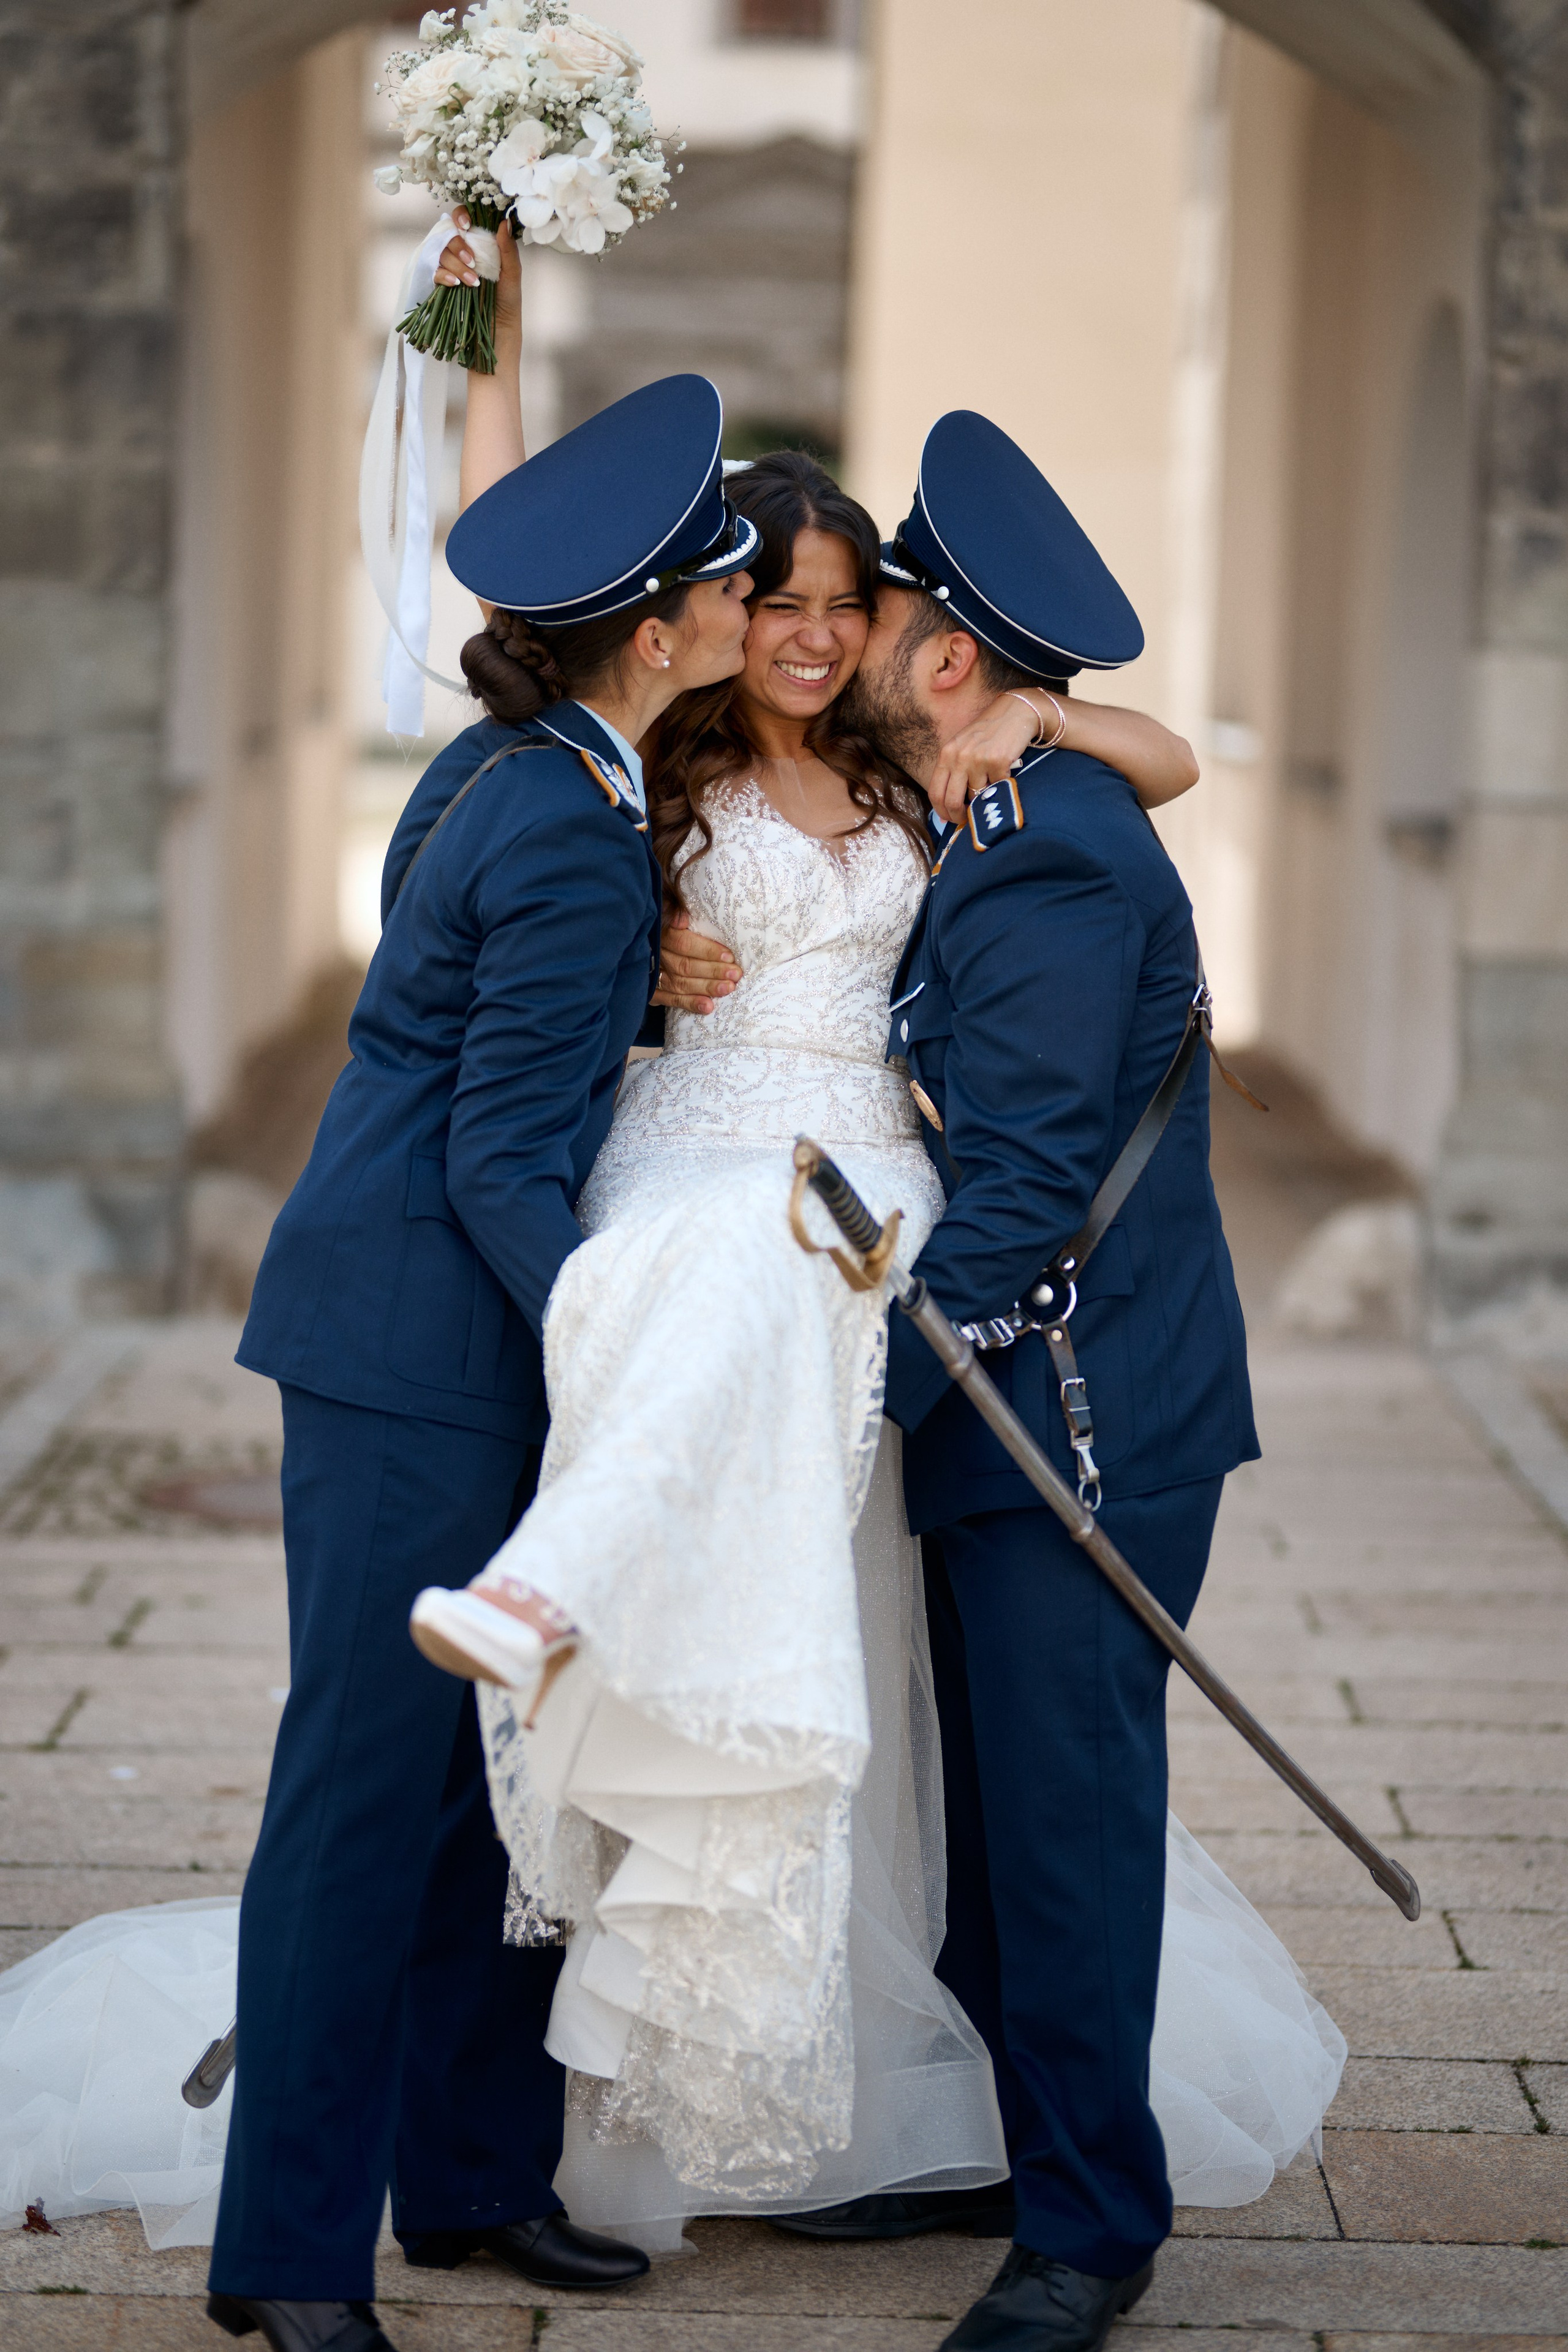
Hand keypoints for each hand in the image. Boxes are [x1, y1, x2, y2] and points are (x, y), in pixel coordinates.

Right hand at [435, 208, 521, 346]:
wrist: (499, 327)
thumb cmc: (508, 299)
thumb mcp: (512, 273)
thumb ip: (508, 248)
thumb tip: (504, 222)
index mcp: (479, 242)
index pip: (464, 219)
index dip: (461, 216)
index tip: (466, 226)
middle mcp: (463, 251)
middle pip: (449, 235)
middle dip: (459, 246)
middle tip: (473, 262)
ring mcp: (452, 266)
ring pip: (442, 253)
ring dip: (456, 265)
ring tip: (472, 282)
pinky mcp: (443, 283)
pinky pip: (436, 272)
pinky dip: (444, 275)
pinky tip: (455, 284)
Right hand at [651, 912, 741, 1015]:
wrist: (636, 942)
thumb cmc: (662, 923)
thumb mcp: (664, 908)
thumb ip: (672, 910)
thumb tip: (683, 920)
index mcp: (659, 934)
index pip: (683, 944)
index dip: (707, 951)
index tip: (729, 956)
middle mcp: (655, 956)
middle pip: (685, 966)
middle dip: (713, 971)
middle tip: (735, 974)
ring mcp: (652, 976)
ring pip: (681, 984)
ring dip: (706, 987)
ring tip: (728, 989)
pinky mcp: (651, 991)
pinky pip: (671, 1000)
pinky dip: (690, 1004)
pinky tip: (708, 1007)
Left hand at [926, 692, 1047, 824]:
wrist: (1014, 712)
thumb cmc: (987, 733)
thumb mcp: (962, 748)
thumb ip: (953, 773)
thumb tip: (945, 809)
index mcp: (946, 754)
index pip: (935, 792)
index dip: (941, 812)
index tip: (949, 819)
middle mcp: (959, 757)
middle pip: (952, 801)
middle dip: (959, 816)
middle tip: (967, 820)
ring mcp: (978, 759)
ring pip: (978, 796)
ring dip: (985, 796)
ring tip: (992, 783)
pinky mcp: (998, 761)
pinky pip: (998, 787)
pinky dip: (1002, 785)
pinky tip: (1004, 772)